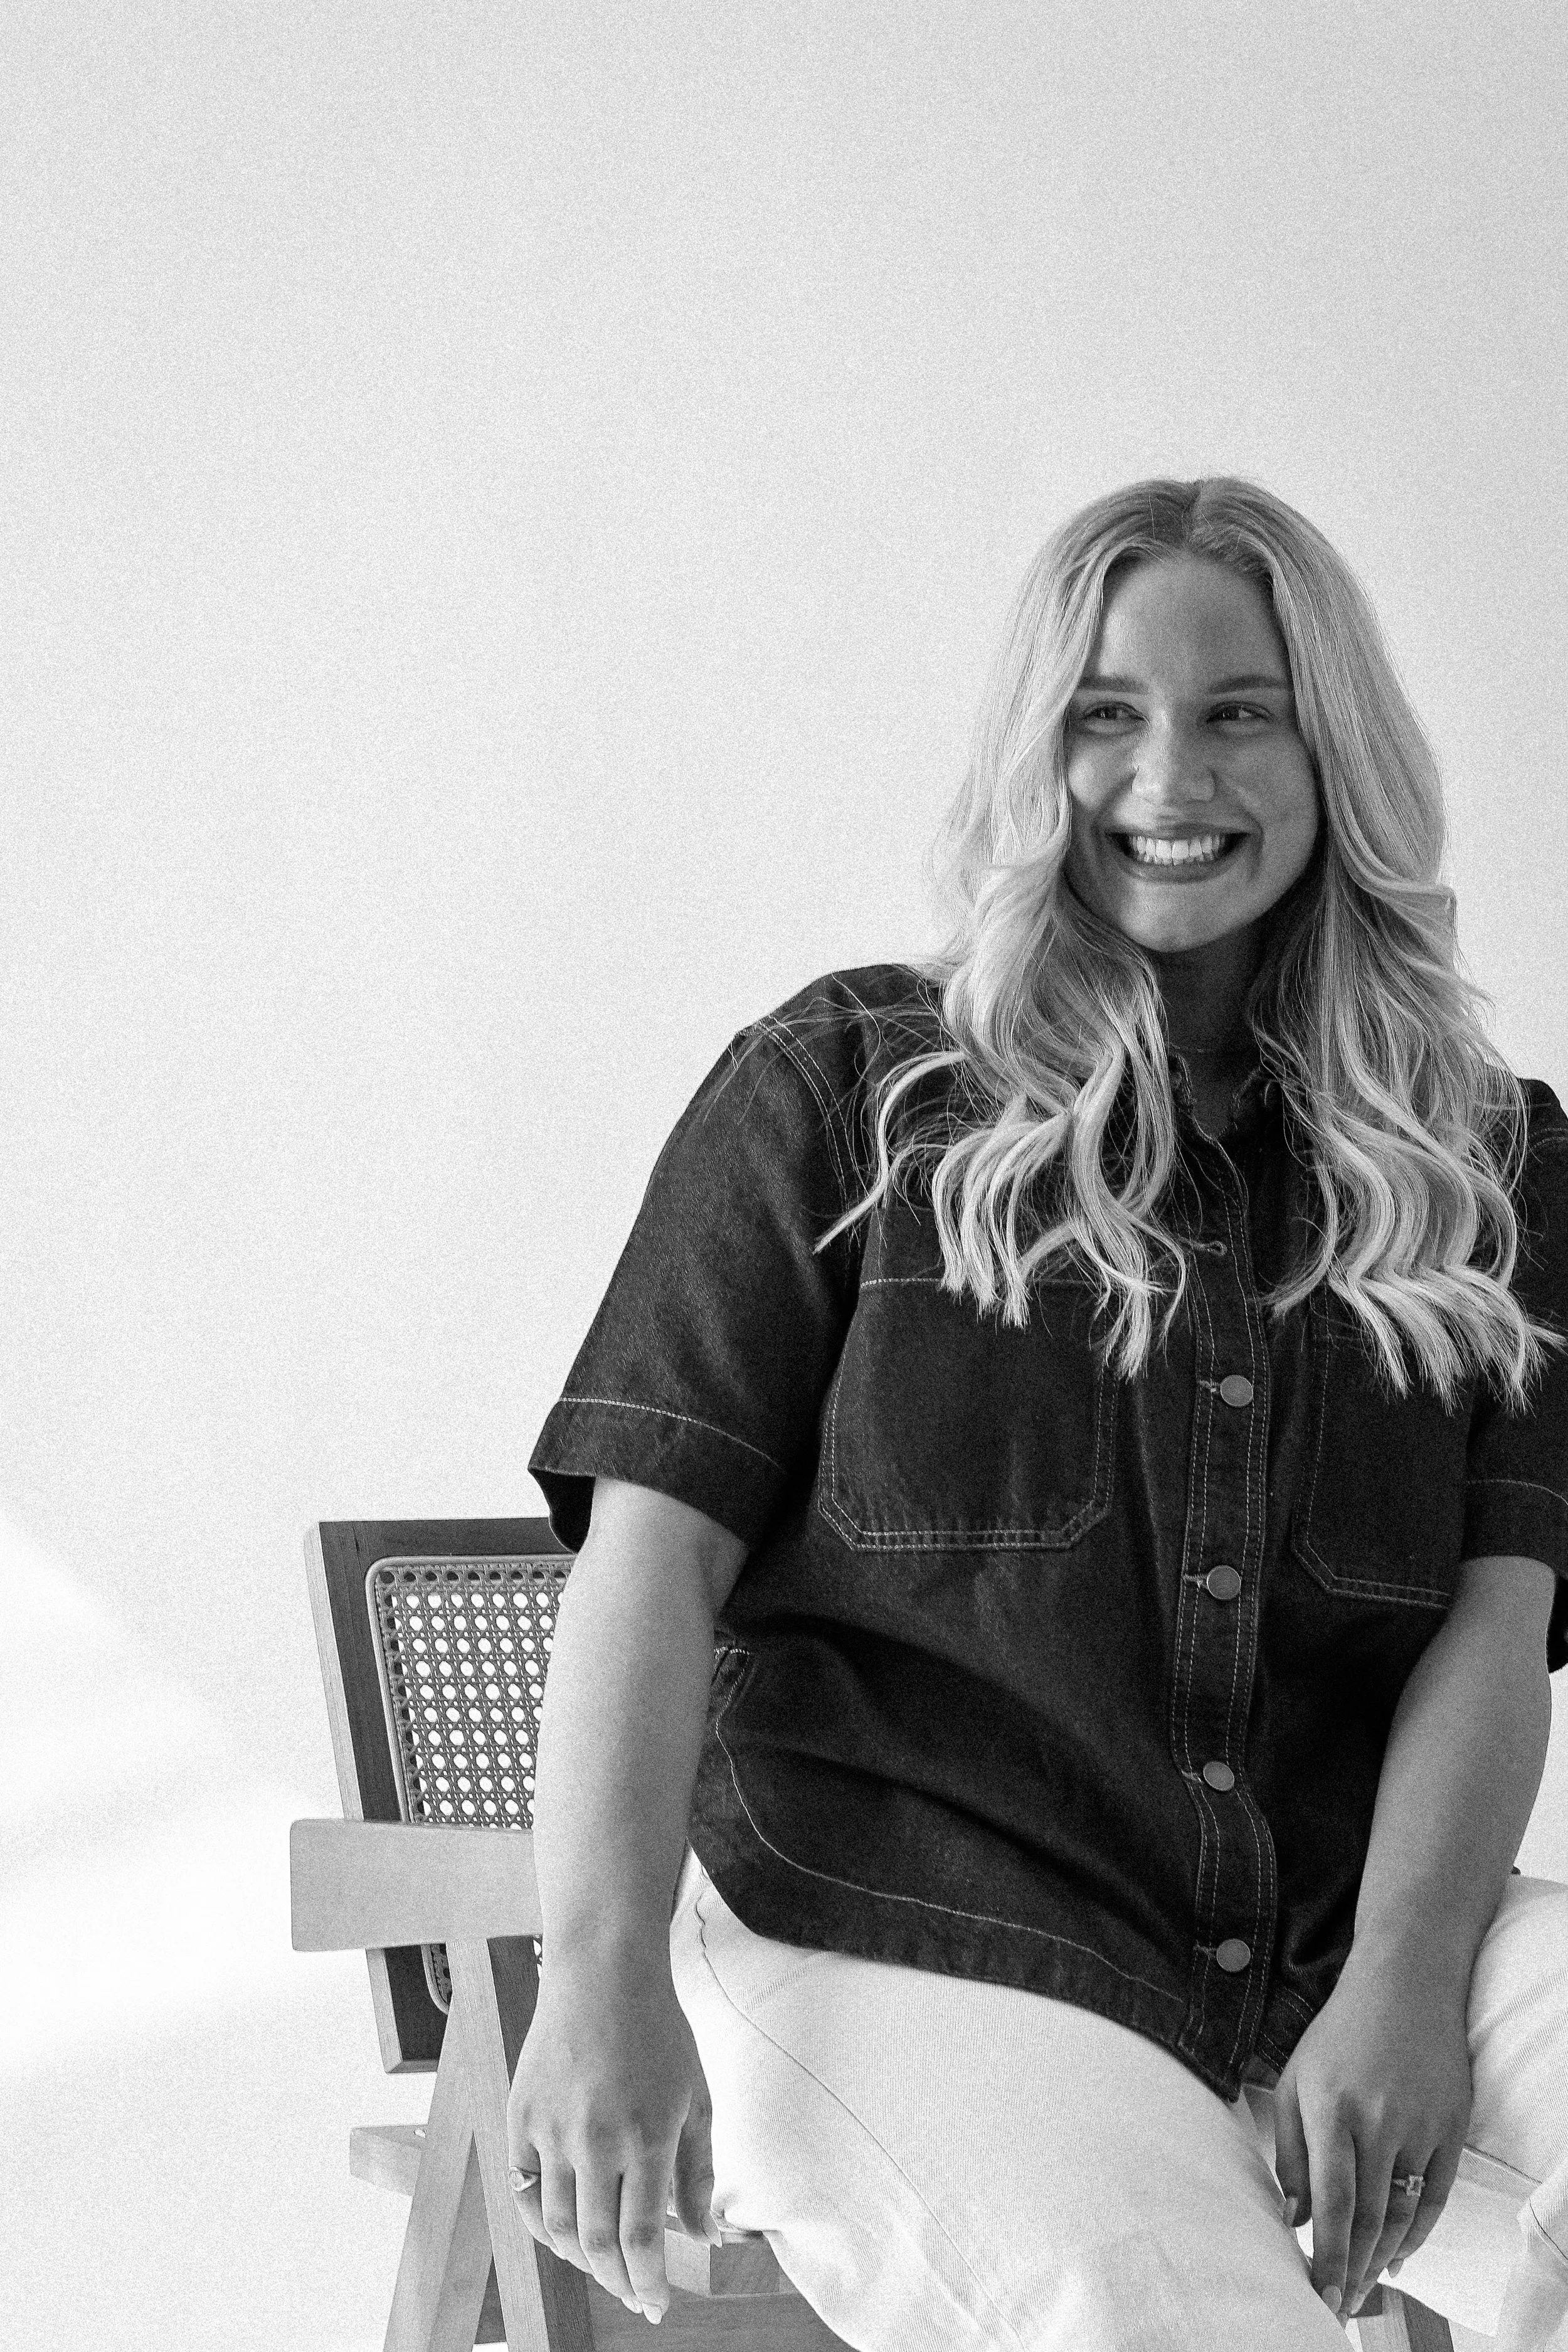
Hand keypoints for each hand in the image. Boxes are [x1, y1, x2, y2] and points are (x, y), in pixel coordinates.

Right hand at [507, 1949, 722, 2324]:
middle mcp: (595, 2140)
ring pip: (559, 2227)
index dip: (649, 2283)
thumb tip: (705, 2238)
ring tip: (605, 2269)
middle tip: (635, 2296)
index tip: (657, 2304)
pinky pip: (524, 2193)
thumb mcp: (697, 2097)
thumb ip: (699, 2172)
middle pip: (599, 2244)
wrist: (602, 1974)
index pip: (642, 2239)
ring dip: (582, 2261)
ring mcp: (552, 2130)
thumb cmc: (658, 2032)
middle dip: (619, 2283)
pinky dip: (542, 2226)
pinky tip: (563, 2236)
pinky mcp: (520, 2117)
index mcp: (647, 2136)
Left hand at [1271, 1942, 1472, 2321]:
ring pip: (1403, 2214)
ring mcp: (1419, 2125)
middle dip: (1353, 2270)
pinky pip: (1435, 2196)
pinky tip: (1400, 2254)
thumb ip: (1290, 2148)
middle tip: (1340, 2304)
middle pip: (1369, 2217)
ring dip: (1383, 2258)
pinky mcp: (1450, 2127)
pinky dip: (1419, 2233)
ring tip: (1364, 2285)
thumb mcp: (1295, 2078)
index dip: (1327, 2255)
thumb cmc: (1338, 2034)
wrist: (1404, 1984)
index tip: (1320, 2294)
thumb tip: (1292, 2216)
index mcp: (1330, 2108)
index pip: (1331, 2201)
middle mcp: (1377, 2121)